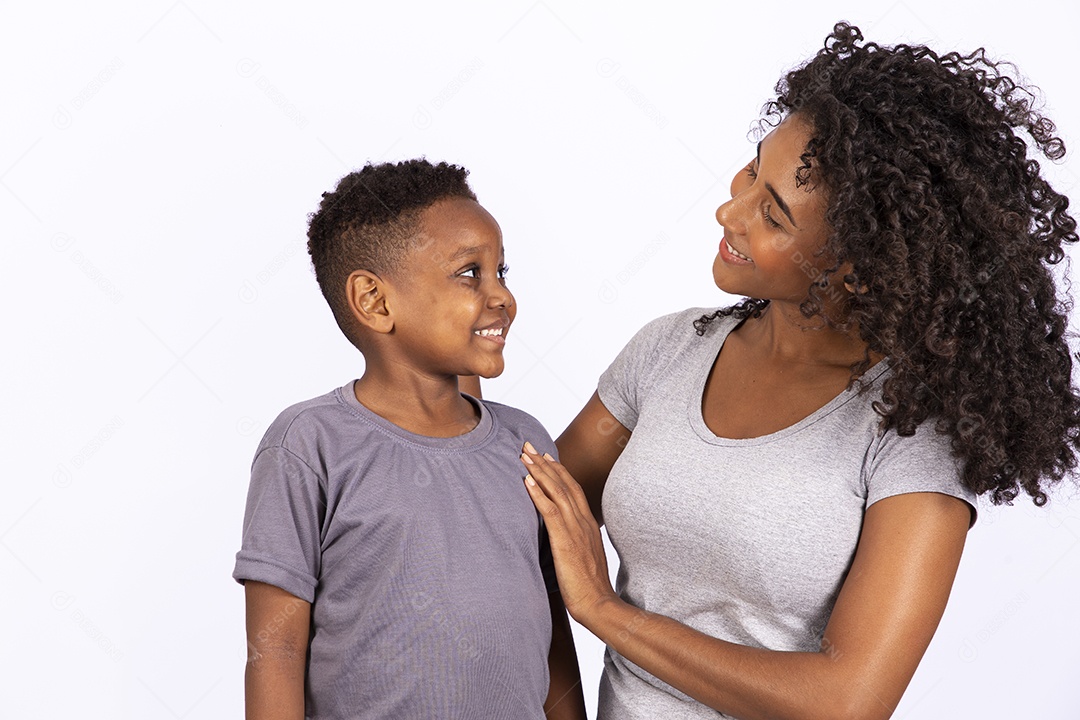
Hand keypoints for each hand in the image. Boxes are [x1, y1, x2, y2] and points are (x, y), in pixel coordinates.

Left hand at [522, 442, 617, 624]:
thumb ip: (574, 541)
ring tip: (524, 456)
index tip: (545, 456)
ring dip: (538, 471)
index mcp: (588, 524)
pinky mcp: (565, 541)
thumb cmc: (588, 586)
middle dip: (545, 462)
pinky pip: (550, 511)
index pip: (573, 489)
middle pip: (564, 483)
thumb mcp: (583, 557)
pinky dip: (538, 494)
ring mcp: (575, 529)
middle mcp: (583, 521)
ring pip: (556, 492)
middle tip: (529, 445)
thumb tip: (562, 537)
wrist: (598, 604)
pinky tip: (526, 481)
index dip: (558, 470)